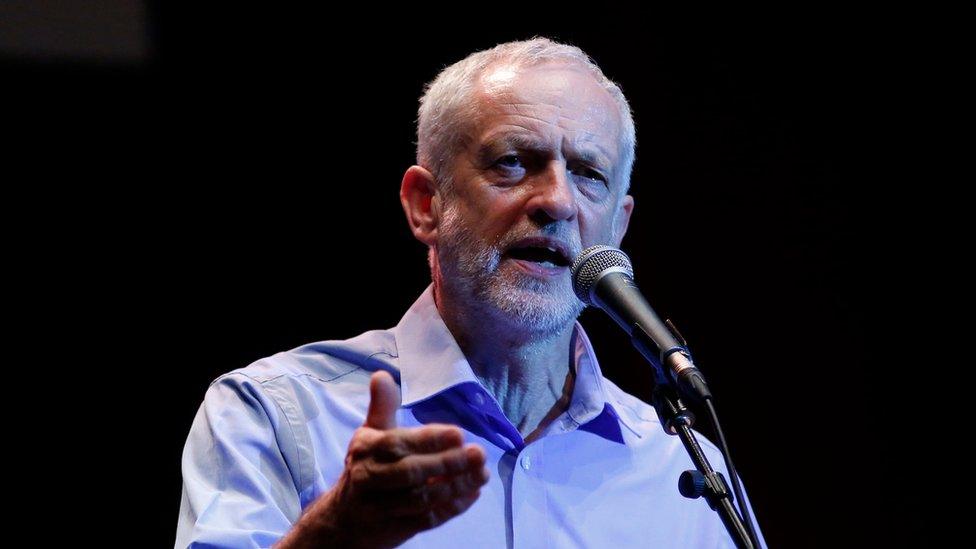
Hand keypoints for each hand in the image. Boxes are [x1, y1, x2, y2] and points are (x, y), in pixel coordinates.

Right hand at [277, 371, 488, 548]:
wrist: (343, 520)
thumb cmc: (366, 467)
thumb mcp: (369, 435)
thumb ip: (382, 407)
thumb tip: (381, 375)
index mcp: (366, 450)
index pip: (396, 443)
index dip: (428, 439)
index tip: (458, 434)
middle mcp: (370, 478)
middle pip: (410, 473)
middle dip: (447, 464)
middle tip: (478, 454)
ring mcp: (382, 507)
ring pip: (421, 499)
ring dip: (456, 487)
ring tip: (483, 474)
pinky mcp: (396, 529)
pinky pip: (427, 519)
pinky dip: (452, 508)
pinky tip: (473, 493)